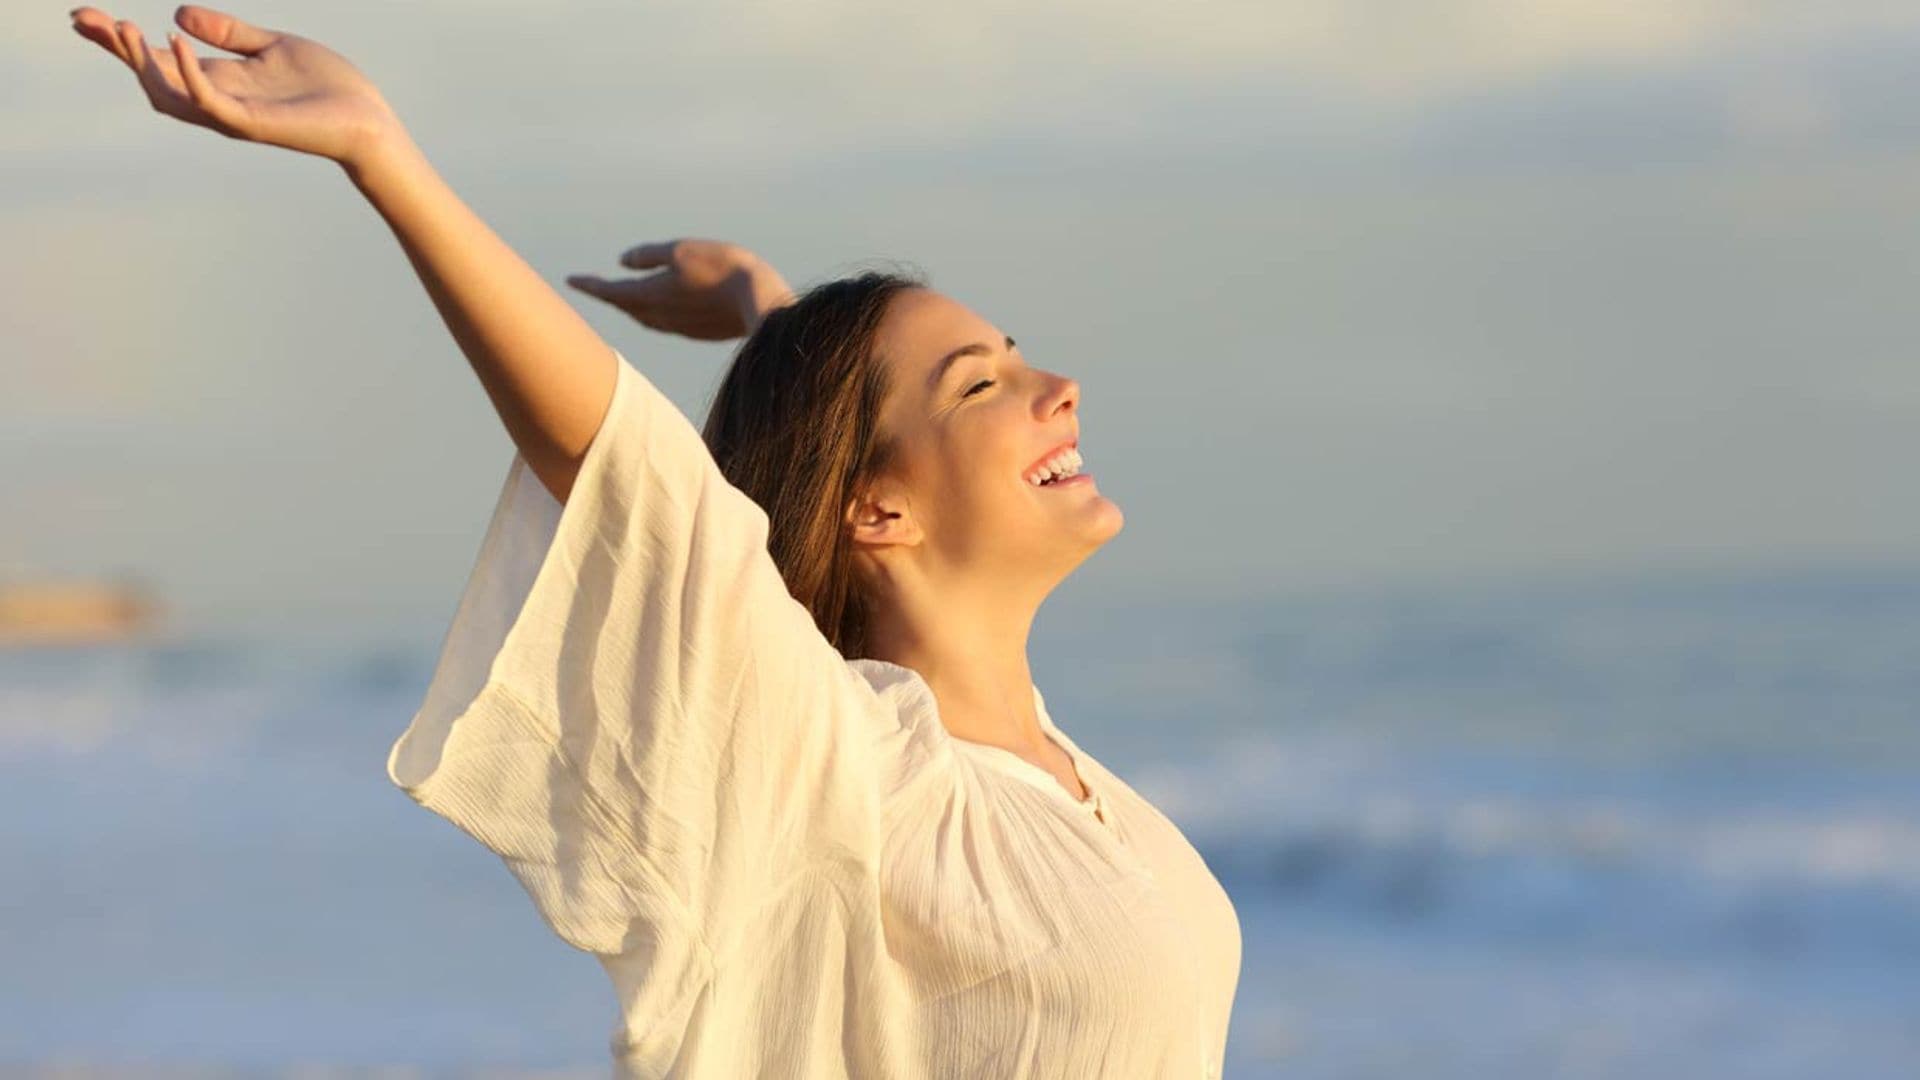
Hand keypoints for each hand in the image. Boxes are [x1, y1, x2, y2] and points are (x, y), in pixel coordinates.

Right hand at [70, 4, 401, 167]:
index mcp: (220, 80)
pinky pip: (208, 100)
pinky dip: (187, 72)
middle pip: (150, 78)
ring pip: (168, 94)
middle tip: (85, 19)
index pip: (158, 60)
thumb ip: (228, 32)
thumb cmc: (327, 88)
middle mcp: (217, 101)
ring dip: (140, 61)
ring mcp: (231, 115)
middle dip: (116, 49)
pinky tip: (174, 40)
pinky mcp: (251, 123)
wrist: (367, 120)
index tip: (85, 17)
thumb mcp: (271, 46)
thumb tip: (178, 12)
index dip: (119, 41)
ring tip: (122, 27)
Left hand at [567, 239, 794, 341]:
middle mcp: (660, 315)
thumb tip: (623, 261)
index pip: (610, 291)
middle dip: (609, 295)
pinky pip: (666, 322)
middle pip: (625, 306)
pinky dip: (654, 312)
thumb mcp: (681, 250)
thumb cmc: (722, 269)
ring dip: (631, 306)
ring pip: (645, 317)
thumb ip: (648, 256)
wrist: (762, 302)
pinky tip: (661, 307)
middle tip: (594, 286)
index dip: (589, 285)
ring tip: (623, 296)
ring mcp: (679, 327)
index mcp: (651, 294)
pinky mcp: (698, 332)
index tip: (570, 280)